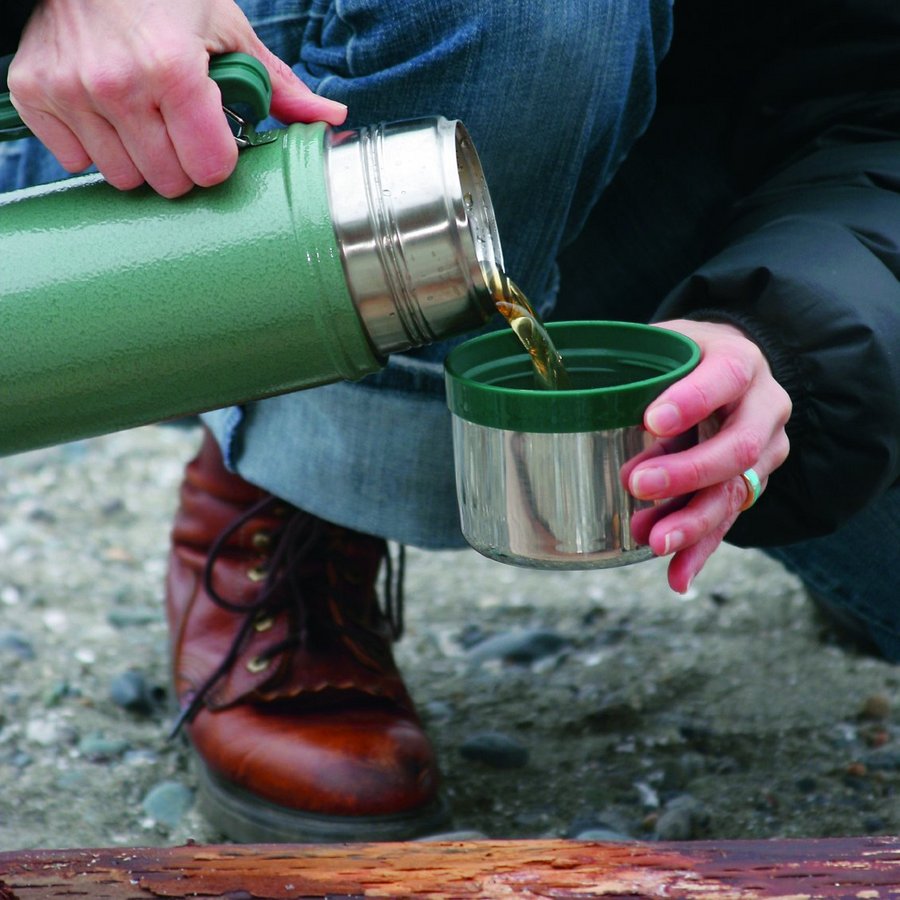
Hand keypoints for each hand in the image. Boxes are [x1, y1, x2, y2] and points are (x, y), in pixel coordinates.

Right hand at [7, 0, 346, 196]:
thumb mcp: (227, 29)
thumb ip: (278, 85)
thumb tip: (332, 119)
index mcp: (174, 69)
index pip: (209, 170)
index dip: (218, 159)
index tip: (214, 137)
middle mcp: (117, 84)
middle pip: (167, 183)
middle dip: (181, 163)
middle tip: (177, 126)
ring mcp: (70, 91)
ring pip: (122, 179)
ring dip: (139, 158)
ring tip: (142, 115)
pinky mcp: (33, 94)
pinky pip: (75, 160)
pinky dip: (92, 144)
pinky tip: (104, 111)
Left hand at [620, 320, 790, 592]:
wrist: (730, 370)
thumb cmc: (683, 358)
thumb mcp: (665, 348)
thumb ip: (636, 372)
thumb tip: (569, 398)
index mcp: (740, 363)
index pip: (725, 379)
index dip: (692, 401)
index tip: (651, 420)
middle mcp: (764, 407)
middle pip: (737, 448)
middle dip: (687, 473)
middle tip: (637, 484)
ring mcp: (765, 450)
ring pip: (735, 493)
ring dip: (691, 522)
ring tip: (652, 540)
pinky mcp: (751, 485)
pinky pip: (727, 522)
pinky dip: (699, 551)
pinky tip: (677, 576)